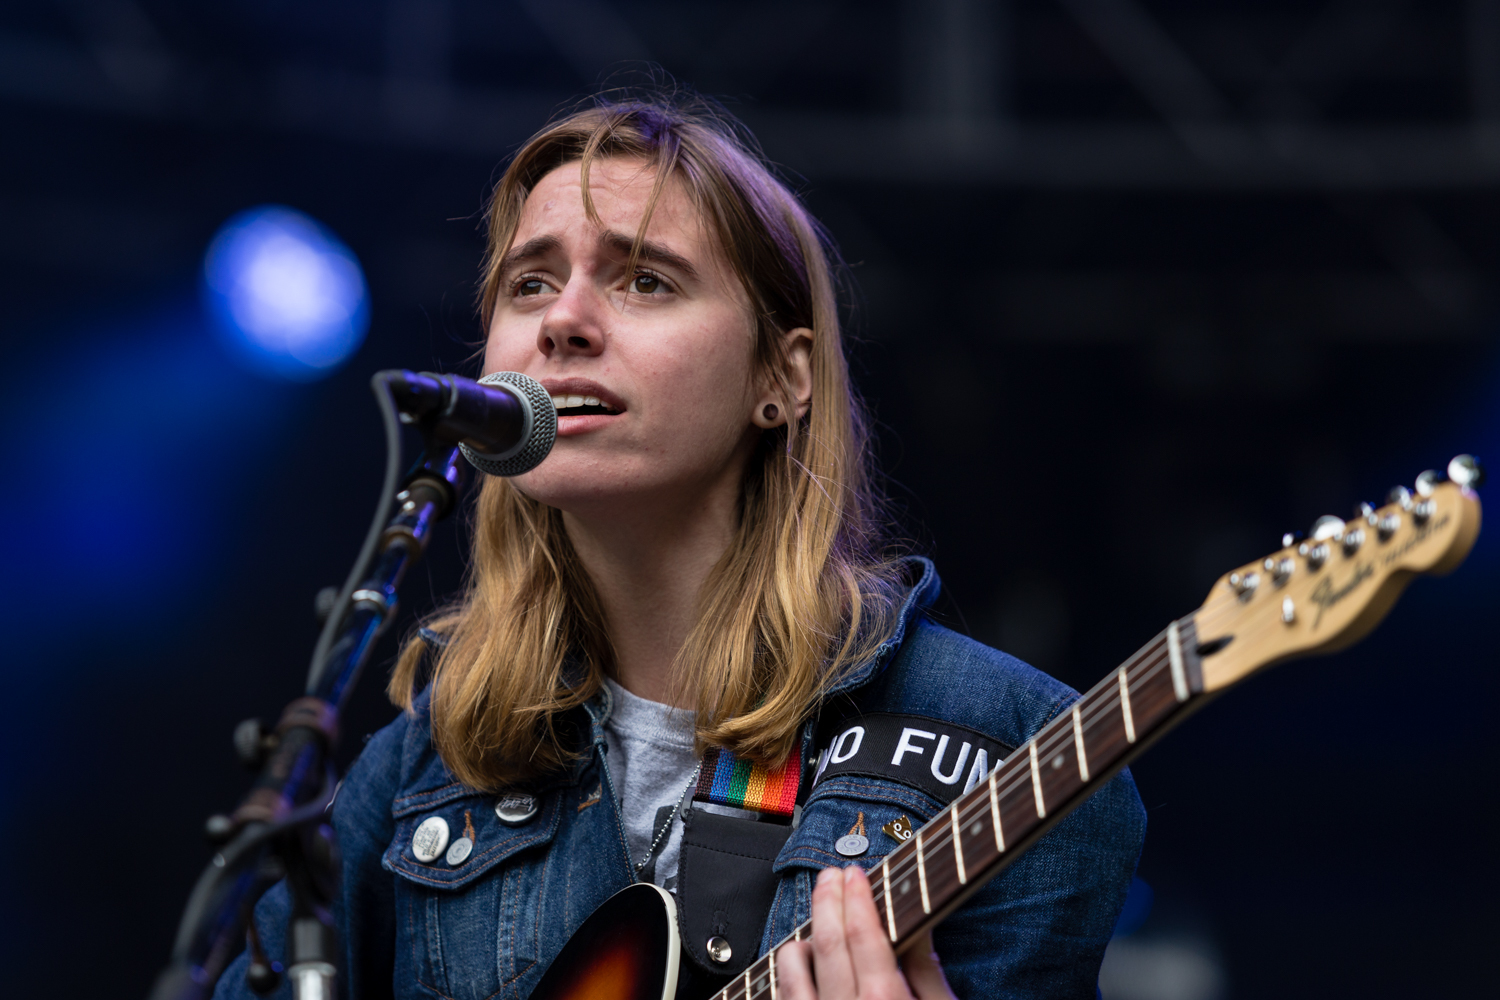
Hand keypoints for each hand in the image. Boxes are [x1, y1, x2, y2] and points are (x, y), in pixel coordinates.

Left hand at [775, 865, 957, 999]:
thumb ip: (926, 973)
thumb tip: (920, 924)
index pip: (863, 936)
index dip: (858, 898)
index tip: (856, 874)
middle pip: (827, 942)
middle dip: (828, 900)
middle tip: (830, 875)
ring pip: (793, 965)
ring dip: (803, 935)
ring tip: (818, 921)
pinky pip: (780, 991)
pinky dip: (787, 967)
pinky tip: (801, 958)